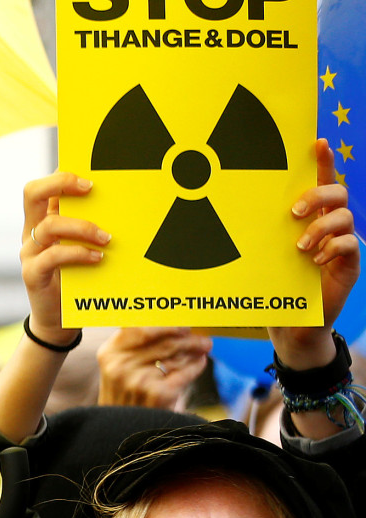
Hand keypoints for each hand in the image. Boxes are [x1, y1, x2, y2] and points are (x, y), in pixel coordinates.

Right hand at [20, 173, 107, 343]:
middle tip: (90, 188)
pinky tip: (98, 258)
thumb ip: (87, 224)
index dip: (62, 174)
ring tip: (107, 238)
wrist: (58, 319)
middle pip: (32, 193)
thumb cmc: (76, 276)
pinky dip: (78, 254)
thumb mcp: (81, 245)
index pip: (43, 186)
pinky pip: (52, 256)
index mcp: (42, 220)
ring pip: (48, 226)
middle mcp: (31, 232)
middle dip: (61, 183)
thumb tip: (118, 200)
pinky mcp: (32, 274)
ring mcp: (29, 253)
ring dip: (82, 228)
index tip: (91, 176)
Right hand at [97, 327, 211, 408]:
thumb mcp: (117, 367)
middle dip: (189, 338)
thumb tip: (172, 321)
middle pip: (165, 341)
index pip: (142, 328)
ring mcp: (138, 380)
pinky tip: (200, 362)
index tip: (183, 323)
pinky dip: (196, 366)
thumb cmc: (125, 393)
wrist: (121, 430)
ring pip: (177, 356)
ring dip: (195, 350)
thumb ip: (134, 343)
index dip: (167, 324)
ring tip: (203, 348)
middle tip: (203, 338)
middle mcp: (121, 366)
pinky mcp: (157, 394)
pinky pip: (185, 372)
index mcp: (109, 353)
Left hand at [272, 139, 358, 369]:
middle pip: (336, 191)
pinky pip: (350, 244)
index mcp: (308, 218)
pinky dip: (334, 247)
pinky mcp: (349, 264)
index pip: (319, 181)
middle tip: (292, 212)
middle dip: (316, 195)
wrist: (290, 326)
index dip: (322, 161)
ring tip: (300, 245)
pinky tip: (315, 259)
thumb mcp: (260, 257)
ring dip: (321, 225)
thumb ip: (255, 235)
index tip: (317, 143)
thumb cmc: (272, 287)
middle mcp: (328, 225)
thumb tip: (216, 215)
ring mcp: (340, 243)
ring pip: (345, 215)